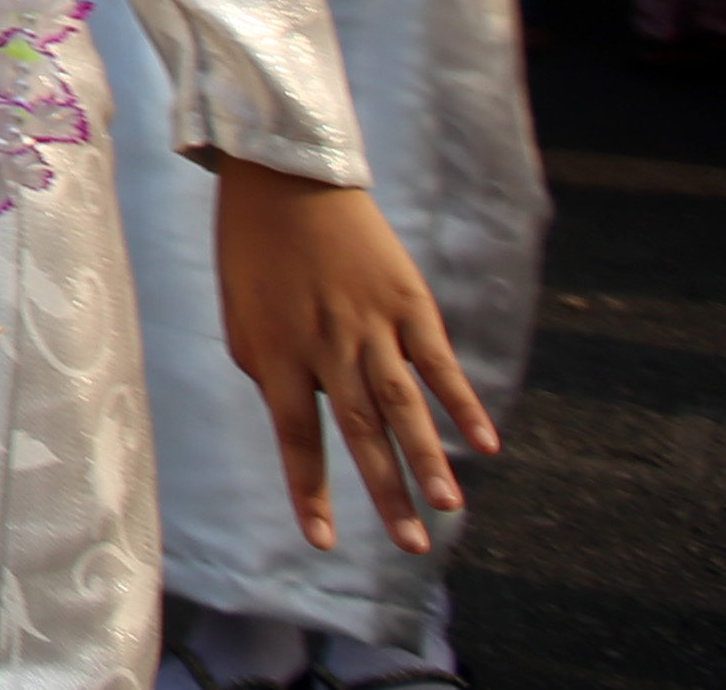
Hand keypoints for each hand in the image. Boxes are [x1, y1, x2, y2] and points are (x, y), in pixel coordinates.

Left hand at [209, 160, 494, 550]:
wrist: (282, 177)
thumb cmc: (253, 253)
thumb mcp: (242, 317)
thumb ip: (269, 372)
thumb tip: (301, 418)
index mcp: (276, 354)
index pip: (295, 438)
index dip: (310, 491)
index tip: (324, 543)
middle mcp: (325, 346)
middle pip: (358, 431)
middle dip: (386, 492)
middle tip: (413, 548)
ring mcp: (370, 324)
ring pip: (402, 403)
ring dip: (427, 458)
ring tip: (450, 508)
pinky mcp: (406, 301)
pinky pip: (438, 361)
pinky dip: (462, 402)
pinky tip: (484, 444)